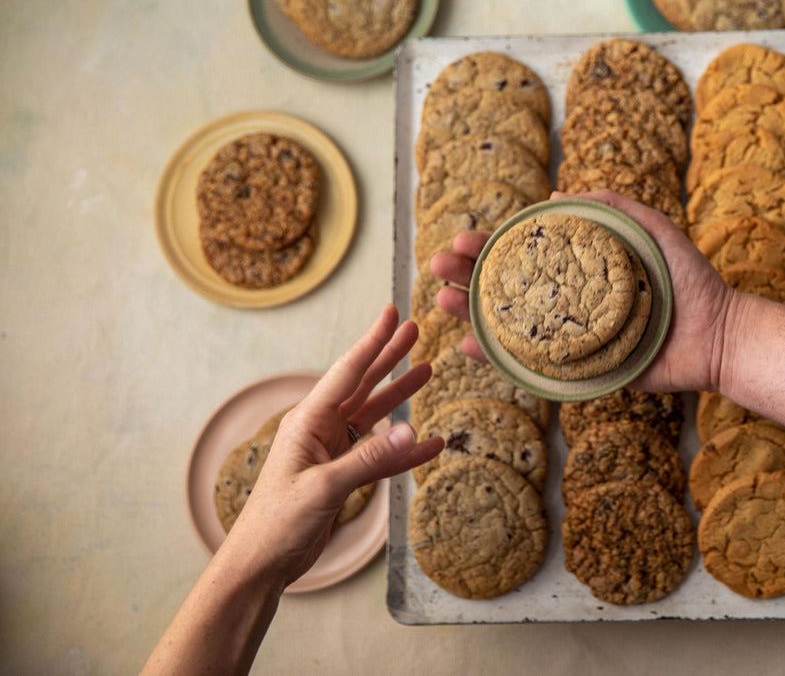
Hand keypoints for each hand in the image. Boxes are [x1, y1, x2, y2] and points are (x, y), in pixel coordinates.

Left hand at [222, 305, 443, 587]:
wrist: (261, 564)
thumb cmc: (277, 523)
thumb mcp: (323, 487)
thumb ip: (369, 459)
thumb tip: (411, 431)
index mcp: (308, 421)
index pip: (347, 372)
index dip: (373, 341)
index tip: (392, 313)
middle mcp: (321, 430)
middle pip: (362, 385)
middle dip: (389, 357)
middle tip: (415, 331)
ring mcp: (332, 453)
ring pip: (374, 416)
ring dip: (400, 396)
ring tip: (427, 371)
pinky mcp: (342, 477)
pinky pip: (381, 456)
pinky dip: (405, 451)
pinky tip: (430, 444)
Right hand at [430, 190, 735, 393]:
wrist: (716, 335)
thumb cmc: (688, 281)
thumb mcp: (652, 230)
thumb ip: (612, 208)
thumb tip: (557, 195)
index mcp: (580, 268)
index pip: (524, 254)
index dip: (490, 245)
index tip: (461, 237)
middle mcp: (568, 300)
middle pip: (506, 286)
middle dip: (468, 274)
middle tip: (438, 264)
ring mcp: (569, 335)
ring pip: (508, 323)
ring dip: (470, 312)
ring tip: (439, 300)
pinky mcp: (578, 368)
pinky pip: (530, 365)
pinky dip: (496, 358)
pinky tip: (467, 348)